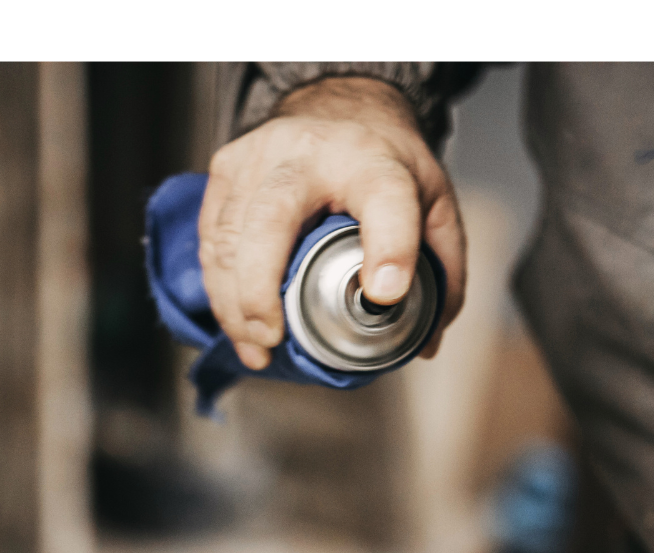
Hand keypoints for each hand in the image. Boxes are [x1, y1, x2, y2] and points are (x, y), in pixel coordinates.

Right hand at [198, 75, 467, 371]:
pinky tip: (236, 321)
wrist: (339, 103)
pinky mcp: (226, 167)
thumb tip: (426, 341)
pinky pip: (211, 235)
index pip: (385, 199)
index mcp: (373, 160)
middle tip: (272, 339)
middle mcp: (310, 150)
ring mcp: (258, 155)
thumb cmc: (383, 162)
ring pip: (228, 233)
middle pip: (271, 217)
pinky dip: (218, 286)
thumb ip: (442, 269)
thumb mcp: (433, 202)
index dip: (388, 247)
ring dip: (233, 301)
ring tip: (255, 347)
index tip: (384, 294)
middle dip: (260, 288)